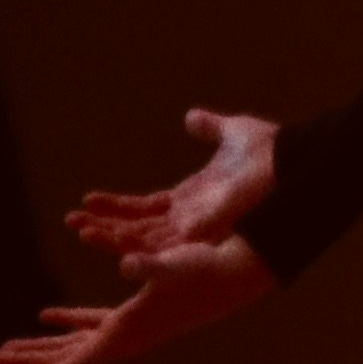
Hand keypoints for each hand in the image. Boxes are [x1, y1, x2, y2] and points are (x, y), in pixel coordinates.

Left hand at [0, 235, 273, 363]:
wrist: (230, 277)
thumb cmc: (201, 272)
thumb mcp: (172, 266)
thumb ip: (147, 266)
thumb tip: (128, 264)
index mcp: (125, 335)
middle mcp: (122, 340)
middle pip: (65, 357)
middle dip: (28, 359)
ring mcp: (127, 330)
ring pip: (73, 343)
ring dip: (41, 345)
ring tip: (6, 348)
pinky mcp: (132, 315)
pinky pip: (90, 324)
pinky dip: (68, 322)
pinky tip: (47, 316)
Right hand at [61, 108, 283, 267]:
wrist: (290, 158)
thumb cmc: (269, 151)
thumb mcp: (230, 133)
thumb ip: (209, 127)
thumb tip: (192, 117)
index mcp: (193, 199)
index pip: (146, 208)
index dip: (117, 206)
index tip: (89, 199)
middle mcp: (191, 220)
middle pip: (138, 229)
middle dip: (104, 226)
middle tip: (72, 220)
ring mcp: (196, 229)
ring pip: (143, 241)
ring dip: (108, 236)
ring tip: (78, 229)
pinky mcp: (201, 232)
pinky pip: (161, 246)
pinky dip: (131, 245)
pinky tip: (105, 239)